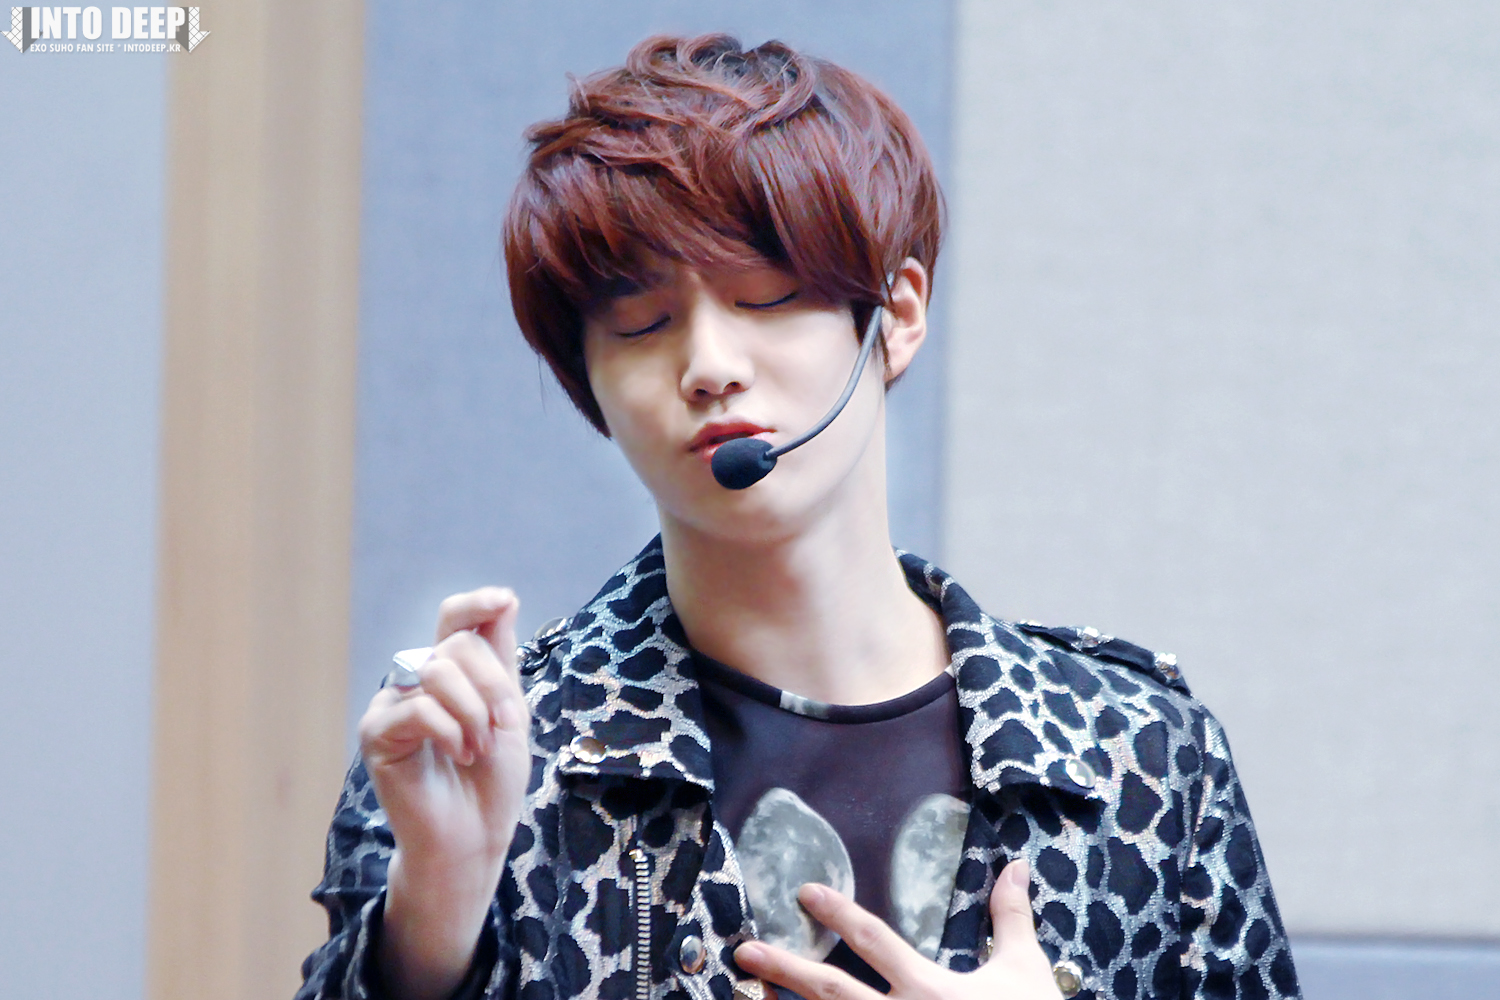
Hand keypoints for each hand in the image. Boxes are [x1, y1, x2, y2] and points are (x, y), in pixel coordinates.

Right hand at [357, 587, 531, 999]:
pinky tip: (459, 755)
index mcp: (449, 673)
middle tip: (501, 728)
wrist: (475, 836)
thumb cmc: (491, 780)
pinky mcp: (376, 732)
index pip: (453, 619)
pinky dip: (451, 731)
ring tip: (478, 748)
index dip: (476, 604)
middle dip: (493, 686)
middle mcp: (416, 681)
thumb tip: (504, 597)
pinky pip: (420, 708)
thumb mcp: (509, 712)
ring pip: (439, 672)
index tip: (504, 601)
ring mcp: (392, 704)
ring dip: (474, 712)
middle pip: (457, 646)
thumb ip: (501, 659)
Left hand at [734, 859, 1061, 999]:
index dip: (839, 912)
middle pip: (832, 991)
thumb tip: (1015, 865)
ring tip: (745, 995)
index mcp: (933, 990)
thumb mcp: (1026, 972)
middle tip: (744, 949)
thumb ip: (1010, 917)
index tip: (806, 891)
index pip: (875, 940)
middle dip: (785, 968)